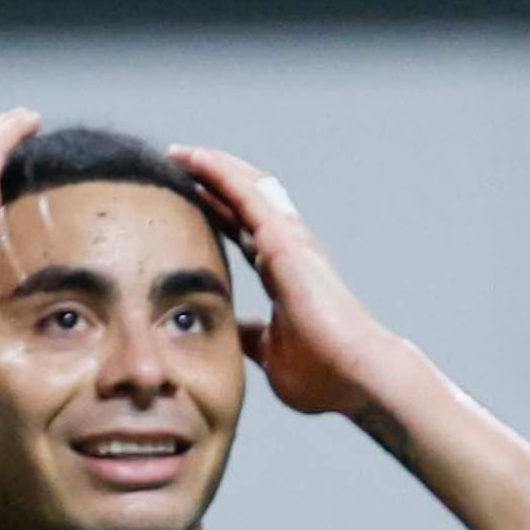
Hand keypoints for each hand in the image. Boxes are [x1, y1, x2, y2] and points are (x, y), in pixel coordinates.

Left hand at [169, 145, 417, 421]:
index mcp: (281, 273)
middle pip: (242, 203)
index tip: (184, 198)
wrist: (355, 377)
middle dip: (210, 182)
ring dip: (212, 167)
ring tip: (179, 153)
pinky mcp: (285, 239)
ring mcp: (289, 241)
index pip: (241, 232)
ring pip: (245, 187)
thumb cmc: (324, 374)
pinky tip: (194, 157)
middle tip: (174, 165)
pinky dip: (219, 172)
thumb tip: (230, 331)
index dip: (215, 212)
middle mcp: (287, 249)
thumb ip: (249, 336)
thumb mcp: (269, 352)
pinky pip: (246, 193)